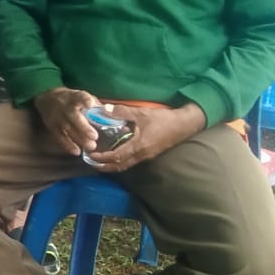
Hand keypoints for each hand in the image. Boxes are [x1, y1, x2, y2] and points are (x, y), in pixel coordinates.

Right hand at [33, 87, 102, 156]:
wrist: (47, 98)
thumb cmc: (72, 99)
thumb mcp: (83, 96)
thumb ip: (97, 107)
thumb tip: (115, 117)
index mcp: (74, 97)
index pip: (79, 96)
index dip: (84, 100)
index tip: (90, 105)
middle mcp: (64, 107)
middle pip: (73, 116)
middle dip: (83, 127)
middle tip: (95, 136)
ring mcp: (57, 117)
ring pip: (67, 128)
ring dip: (79, 138)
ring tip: (91, 146)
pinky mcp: (52, 126)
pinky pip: (59, 137)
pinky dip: (68, 145)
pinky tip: (77, 151)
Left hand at [86, 104, 206, 172]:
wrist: (185, 125)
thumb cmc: (163, 119)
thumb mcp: (141, 113)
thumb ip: (122, 111)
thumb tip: (104, 108)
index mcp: (138, 146)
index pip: (116, 157)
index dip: (102, 158)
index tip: (90, 155)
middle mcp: (142, 155)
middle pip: (119, 166)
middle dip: (104, 166)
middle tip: (90, 162)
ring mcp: (147, 156)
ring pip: (126, 165)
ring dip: (112, 165)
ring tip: (99, 161)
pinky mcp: (150, 155)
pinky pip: (132, 162)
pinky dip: (120, 161)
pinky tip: (115, 155)